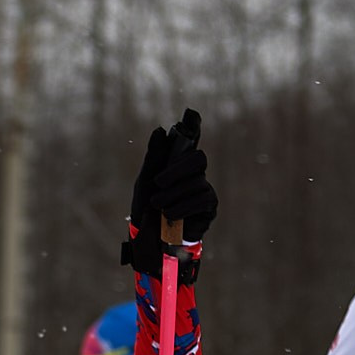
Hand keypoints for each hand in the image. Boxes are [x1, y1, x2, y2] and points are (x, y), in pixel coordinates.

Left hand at [121, 110, 212, 268]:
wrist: (150, 240)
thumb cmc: (147, 209)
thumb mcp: (145, 181)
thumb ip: (154, 157)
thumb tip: (161, 129)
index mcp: (178, 164)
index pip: (191, 141)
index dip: (194, 126)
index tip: (191, 114)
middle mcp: (194, 174)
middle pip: (198, 159)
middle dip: (177, 170)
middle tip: (158, 182)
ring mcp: (204, 190)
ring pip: (196, 182)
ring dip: (173, 194)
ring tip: (158, 205)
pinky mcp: (209, 208)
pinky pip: (202, 199)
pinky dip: (183, 206)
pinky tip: (170, 214)